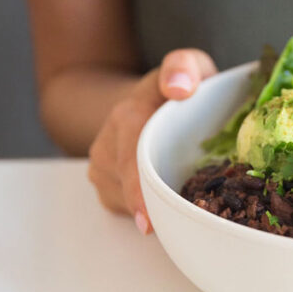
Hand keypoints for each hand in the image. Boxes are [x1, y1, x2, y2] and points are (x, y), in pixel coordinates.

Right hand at [87, 49, 216, 233]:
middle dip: (158, 209)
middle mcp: (106, 147)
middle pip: (130, 190)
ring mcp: (102, 171)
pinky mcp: (107, 189)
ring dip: (158, 210)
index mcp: (127, 117)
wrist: (143, 100)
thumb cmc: (176, 86)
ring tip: (189, 207)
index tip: (149, 220)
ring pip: (128, 204)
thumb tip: (178, 88)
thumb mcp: (188, 65)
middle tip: (186, 226)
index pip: (130, 160)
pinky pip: (127, 210)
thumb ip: (184, 66)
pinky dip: (151, 212)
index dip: (138, 191)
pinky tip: (172, 206)